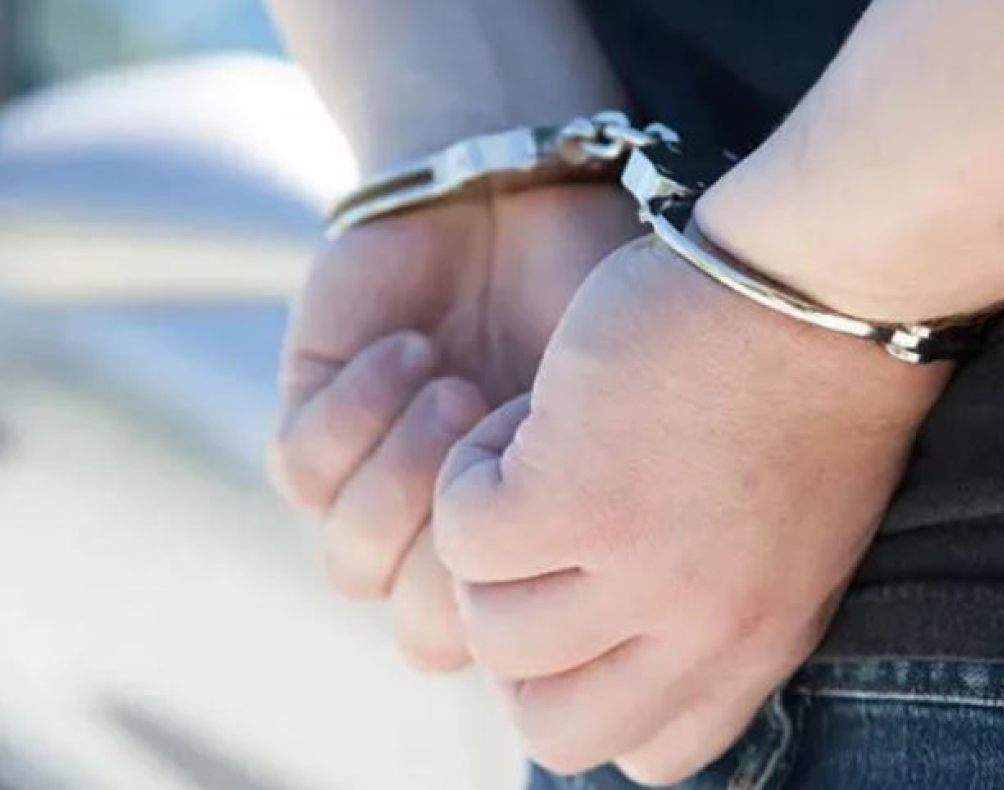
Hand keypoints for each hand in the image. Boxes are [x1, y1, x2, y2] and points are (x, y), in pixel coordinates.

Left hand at [267, 184, 639, 670]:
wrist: (536, 193)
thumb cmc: (602, 312)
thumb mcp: (629, 433)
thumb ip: (622, 547)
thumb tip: (589, 629)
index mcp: (538, 559)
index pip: (515, 670)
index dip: (531, 611)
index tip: (571, 511)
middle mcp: (453, 538)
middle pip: (421, 635)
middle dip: (465, 556)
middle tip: (510, 455)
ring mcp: (380, 484)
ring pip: (350, 565)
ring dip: (408, 474)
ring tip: (458, 385)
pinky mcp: (313, 418)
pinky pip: (302, 471)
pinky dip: (359, 410)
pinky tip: (412, 348)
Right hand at [433, 237, 949, 780]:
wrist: (823, 288)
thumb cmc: (804, 389)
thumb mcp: (786, 541)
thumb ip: (712, 608)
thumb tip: (611, 624)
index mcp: (757, 646)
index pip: (650, 755)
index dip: (592, 693)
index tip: (581, 618)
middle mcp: (701, 629)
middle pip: (553, 729)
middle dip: (521, 651)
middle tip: (533, 556)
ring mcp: (637, 569)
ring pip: (489, 631)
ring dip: (489, 553)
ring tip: (528, 469)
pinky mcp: (574, 496)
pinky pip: (463, 535)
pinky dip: (468, 478)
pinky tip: (519, 423)